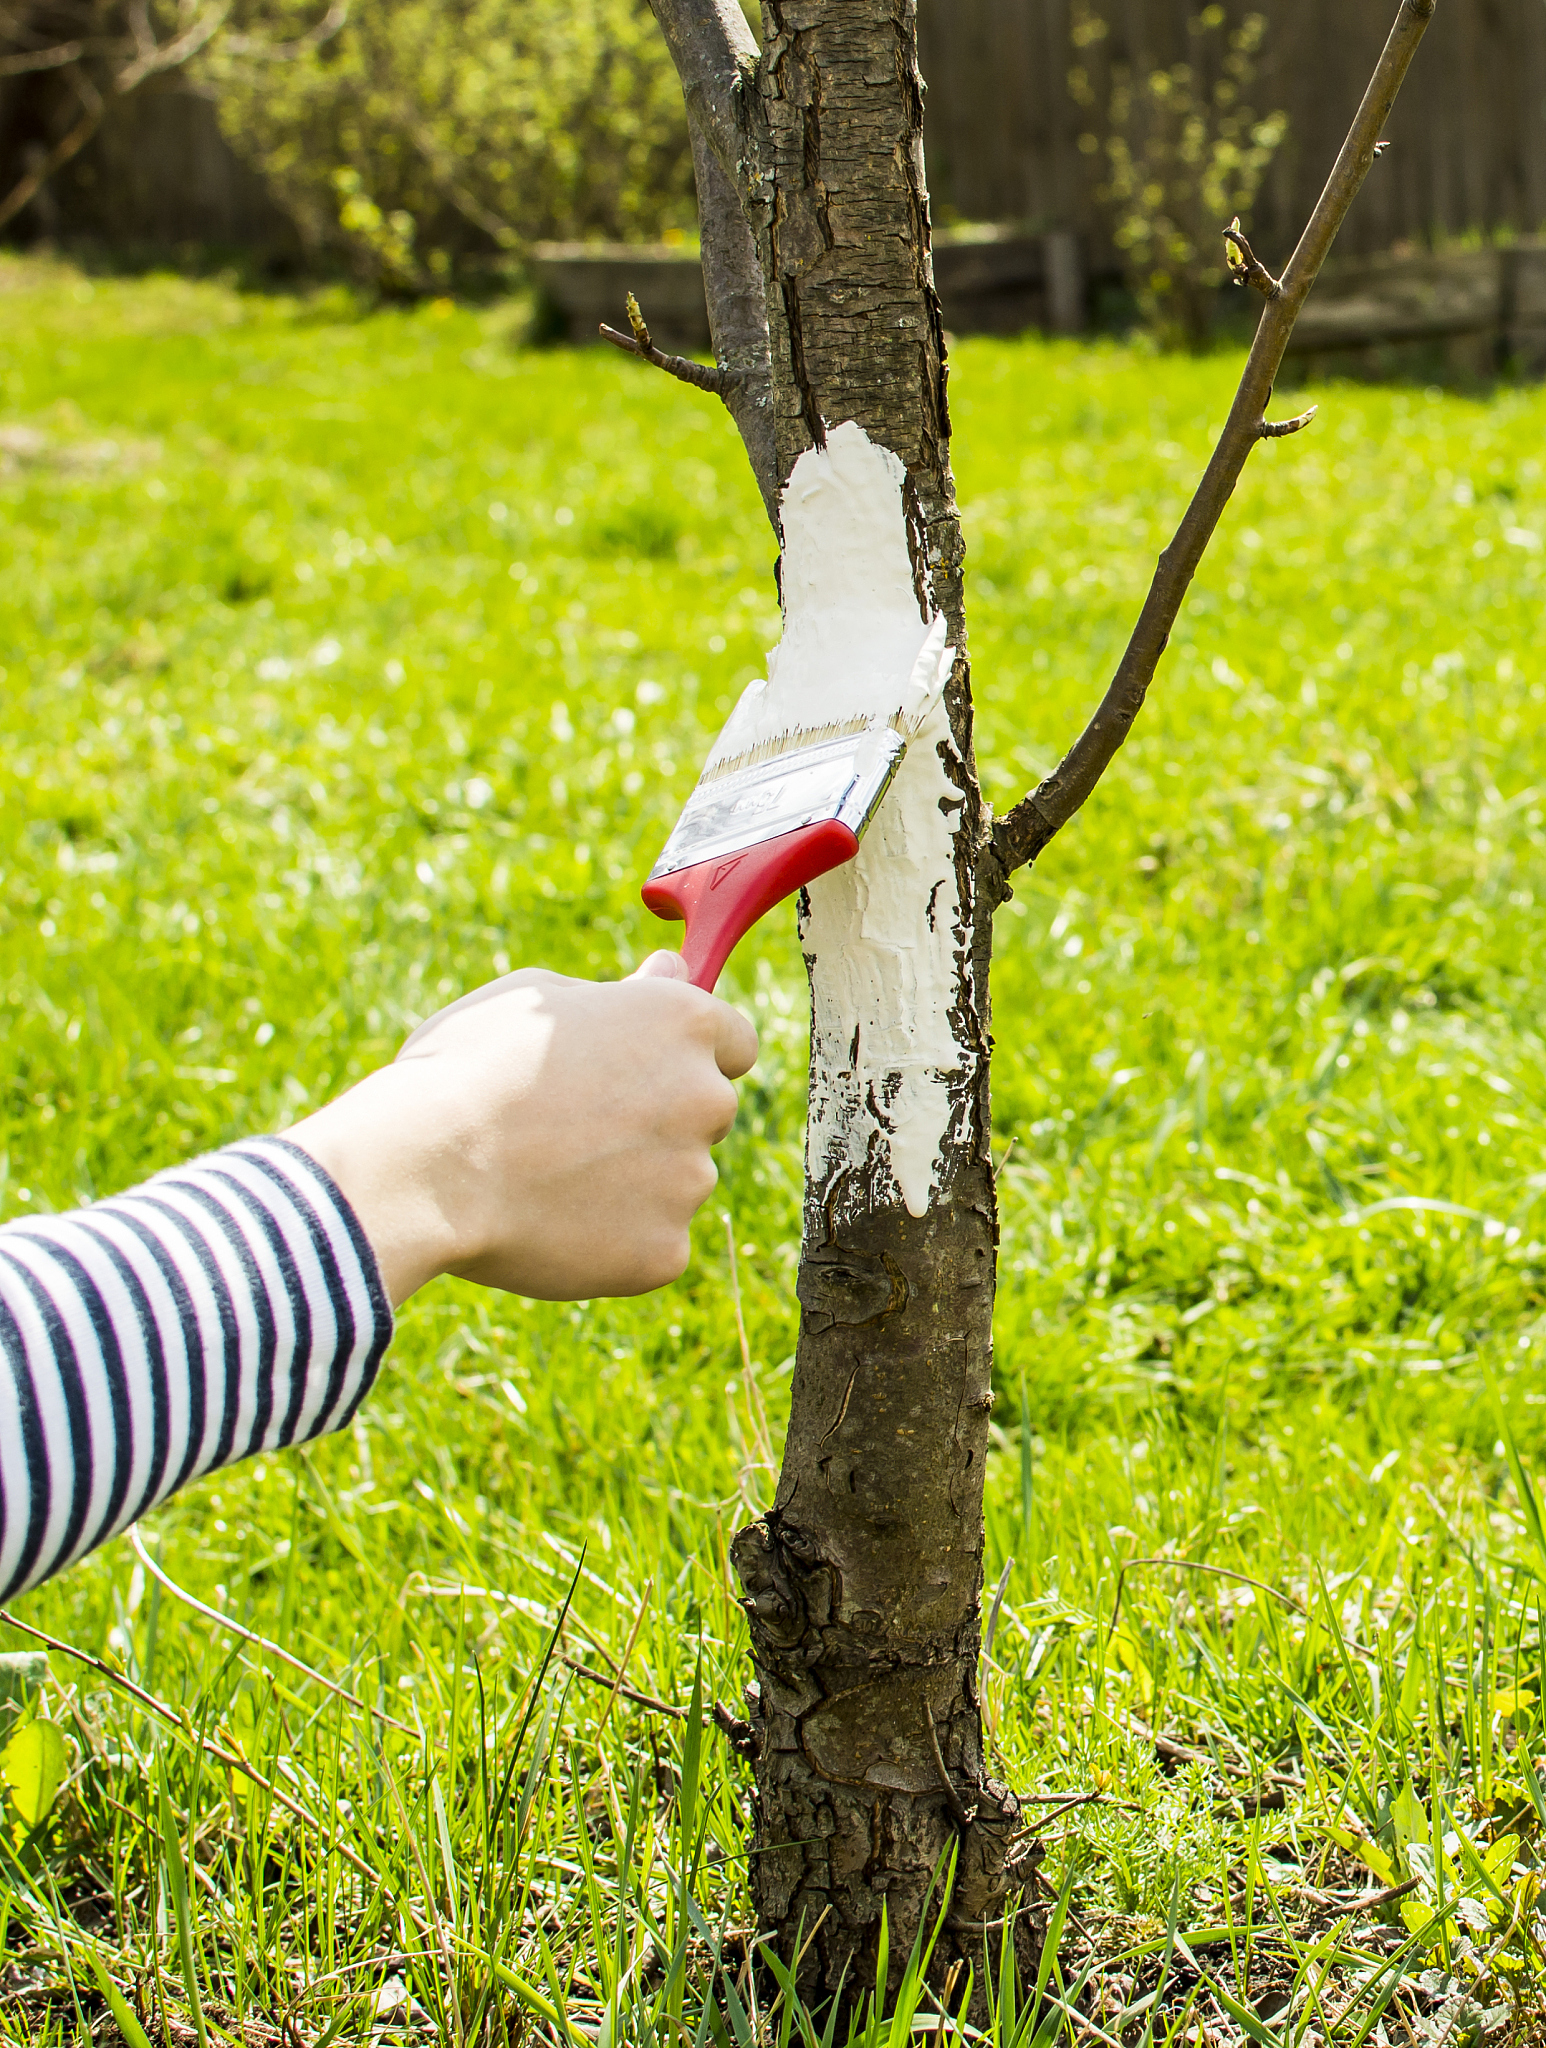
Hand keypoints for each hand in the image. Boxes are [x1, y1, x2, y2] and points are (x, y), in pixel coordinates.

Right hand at [286, 953, 757, 1306]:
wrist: (427, 1167)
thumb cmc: (467, 1067)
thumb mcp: (535, 996)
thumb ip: (620, 993)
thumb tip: (669, 972)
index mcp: (684, 1023)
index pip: (734, 1041)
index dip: (693, 1054)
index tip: (655, 1066)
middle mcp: (705, 1099)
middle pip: (705, 1113)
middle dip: (657, 1118)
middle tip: (574, 1125)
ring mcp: (690, 1181)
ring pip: (674, 1182)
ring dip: (631, 1181)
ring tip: (545, 1175)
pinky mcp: (665, 1252)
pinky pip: (649, 1244)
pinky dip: (611, 1240)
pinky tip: (549, 1222)